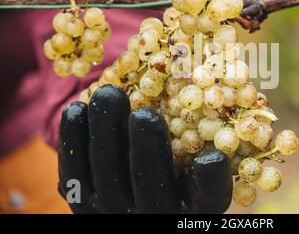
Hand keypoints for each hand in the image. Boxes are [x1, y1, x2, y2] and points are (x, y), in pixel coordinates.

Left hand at [58, 84, 231, 213]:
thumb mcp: (199, 171)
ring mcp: (114, 213)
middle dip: (146, 148)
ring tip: (109, 94)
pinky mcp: (83, 204)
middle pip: (150, 185)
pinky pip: (73, 173)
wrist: (136, 203)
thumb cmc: (177, 176)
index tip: (212, 156)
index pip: (207, 197)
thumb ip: (204, 150)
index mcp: (191, 209)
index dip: (210, 180)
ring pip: (107, 174)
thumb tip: (207, 110)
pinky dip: (74, 138)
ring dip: (106, 132)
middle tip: (145, 115)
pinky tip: (78, 109)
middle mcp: (154, 216)